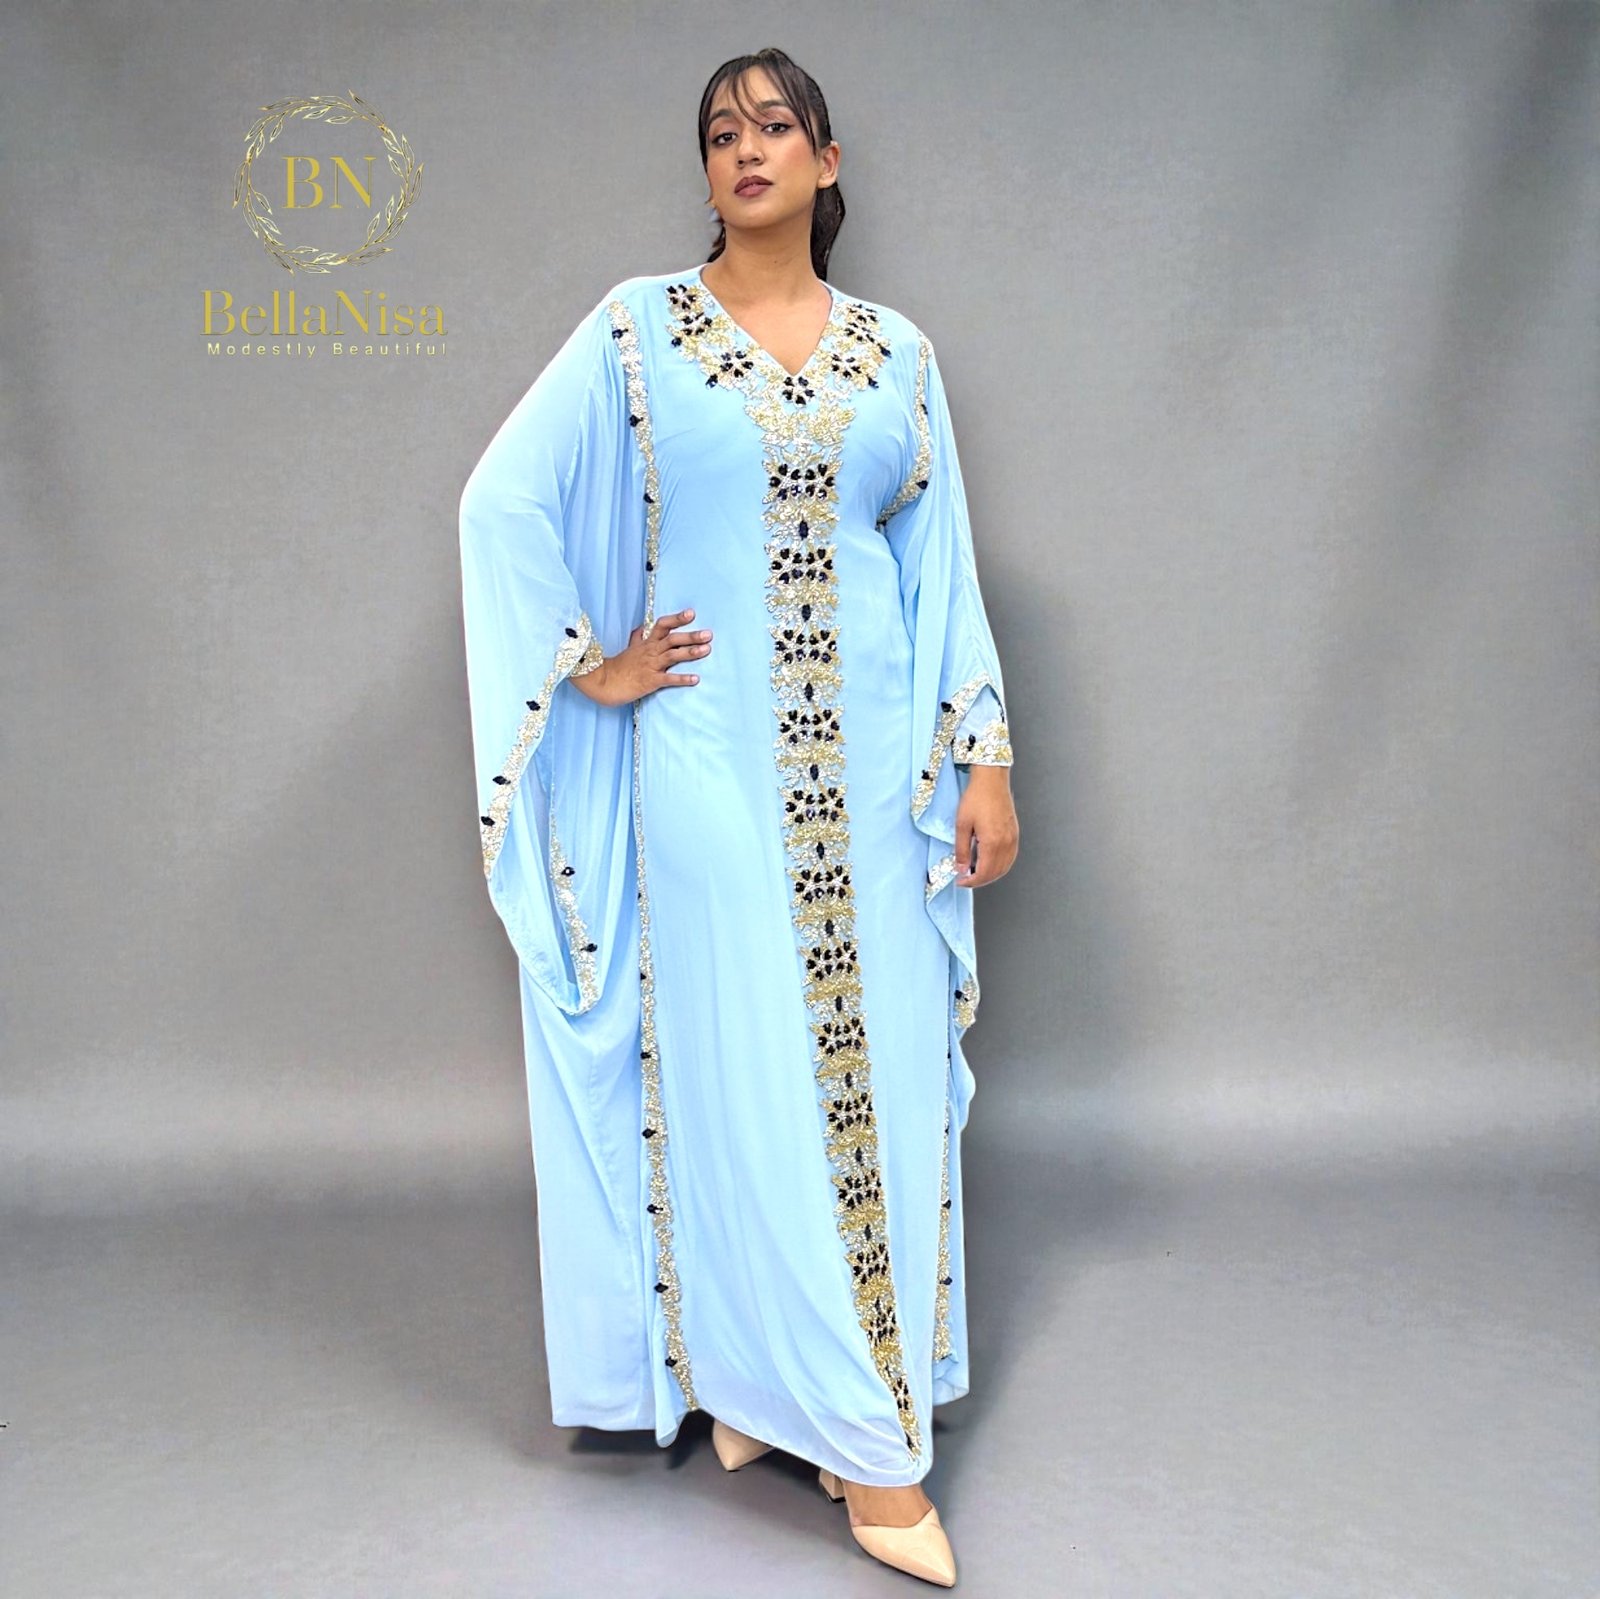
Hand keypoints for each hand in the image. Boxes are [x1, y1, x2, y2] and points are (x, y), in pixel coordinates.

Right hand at [571, 607, 711, 705]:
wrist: (603, 682)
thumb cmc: (619, 666)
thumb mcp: (629, 648)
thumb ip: (639, 637)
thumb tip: (643, 627)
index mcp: (647, 643)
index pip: (662, 625)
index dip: (677, 619)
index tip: (691, 613)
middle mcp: (650, 652)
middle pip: (672, 639)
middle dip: (691, 636)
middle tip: (709, 634)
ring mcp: (650, 666)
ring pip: (672, 656)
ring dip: (690, 652)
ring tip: (707, 650)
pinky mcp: (650, 681)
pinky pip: (668, 679)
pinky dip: (682, 678)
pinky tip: (695, 679)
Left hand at [954, 766, 1018, 887]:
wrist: (991, 780)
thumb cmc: (976, 798)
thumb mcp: (962, 825)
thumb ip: (961, 850)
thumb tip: (961, 868)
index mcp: (993, 843)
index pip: (984, 873)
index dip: (971, 882)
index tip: (960, 881)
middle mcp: (1006, 843)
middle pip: (995, 873)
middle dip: (979, 880)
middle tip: (965, 878)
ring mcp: (1013, 839)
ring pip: (1004, 867)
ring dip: (990, 874)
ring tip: (975, 871)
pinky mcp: (1015, 834)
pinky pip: (1010, 858)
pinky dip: (1000, 866)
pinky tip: (989, 862)